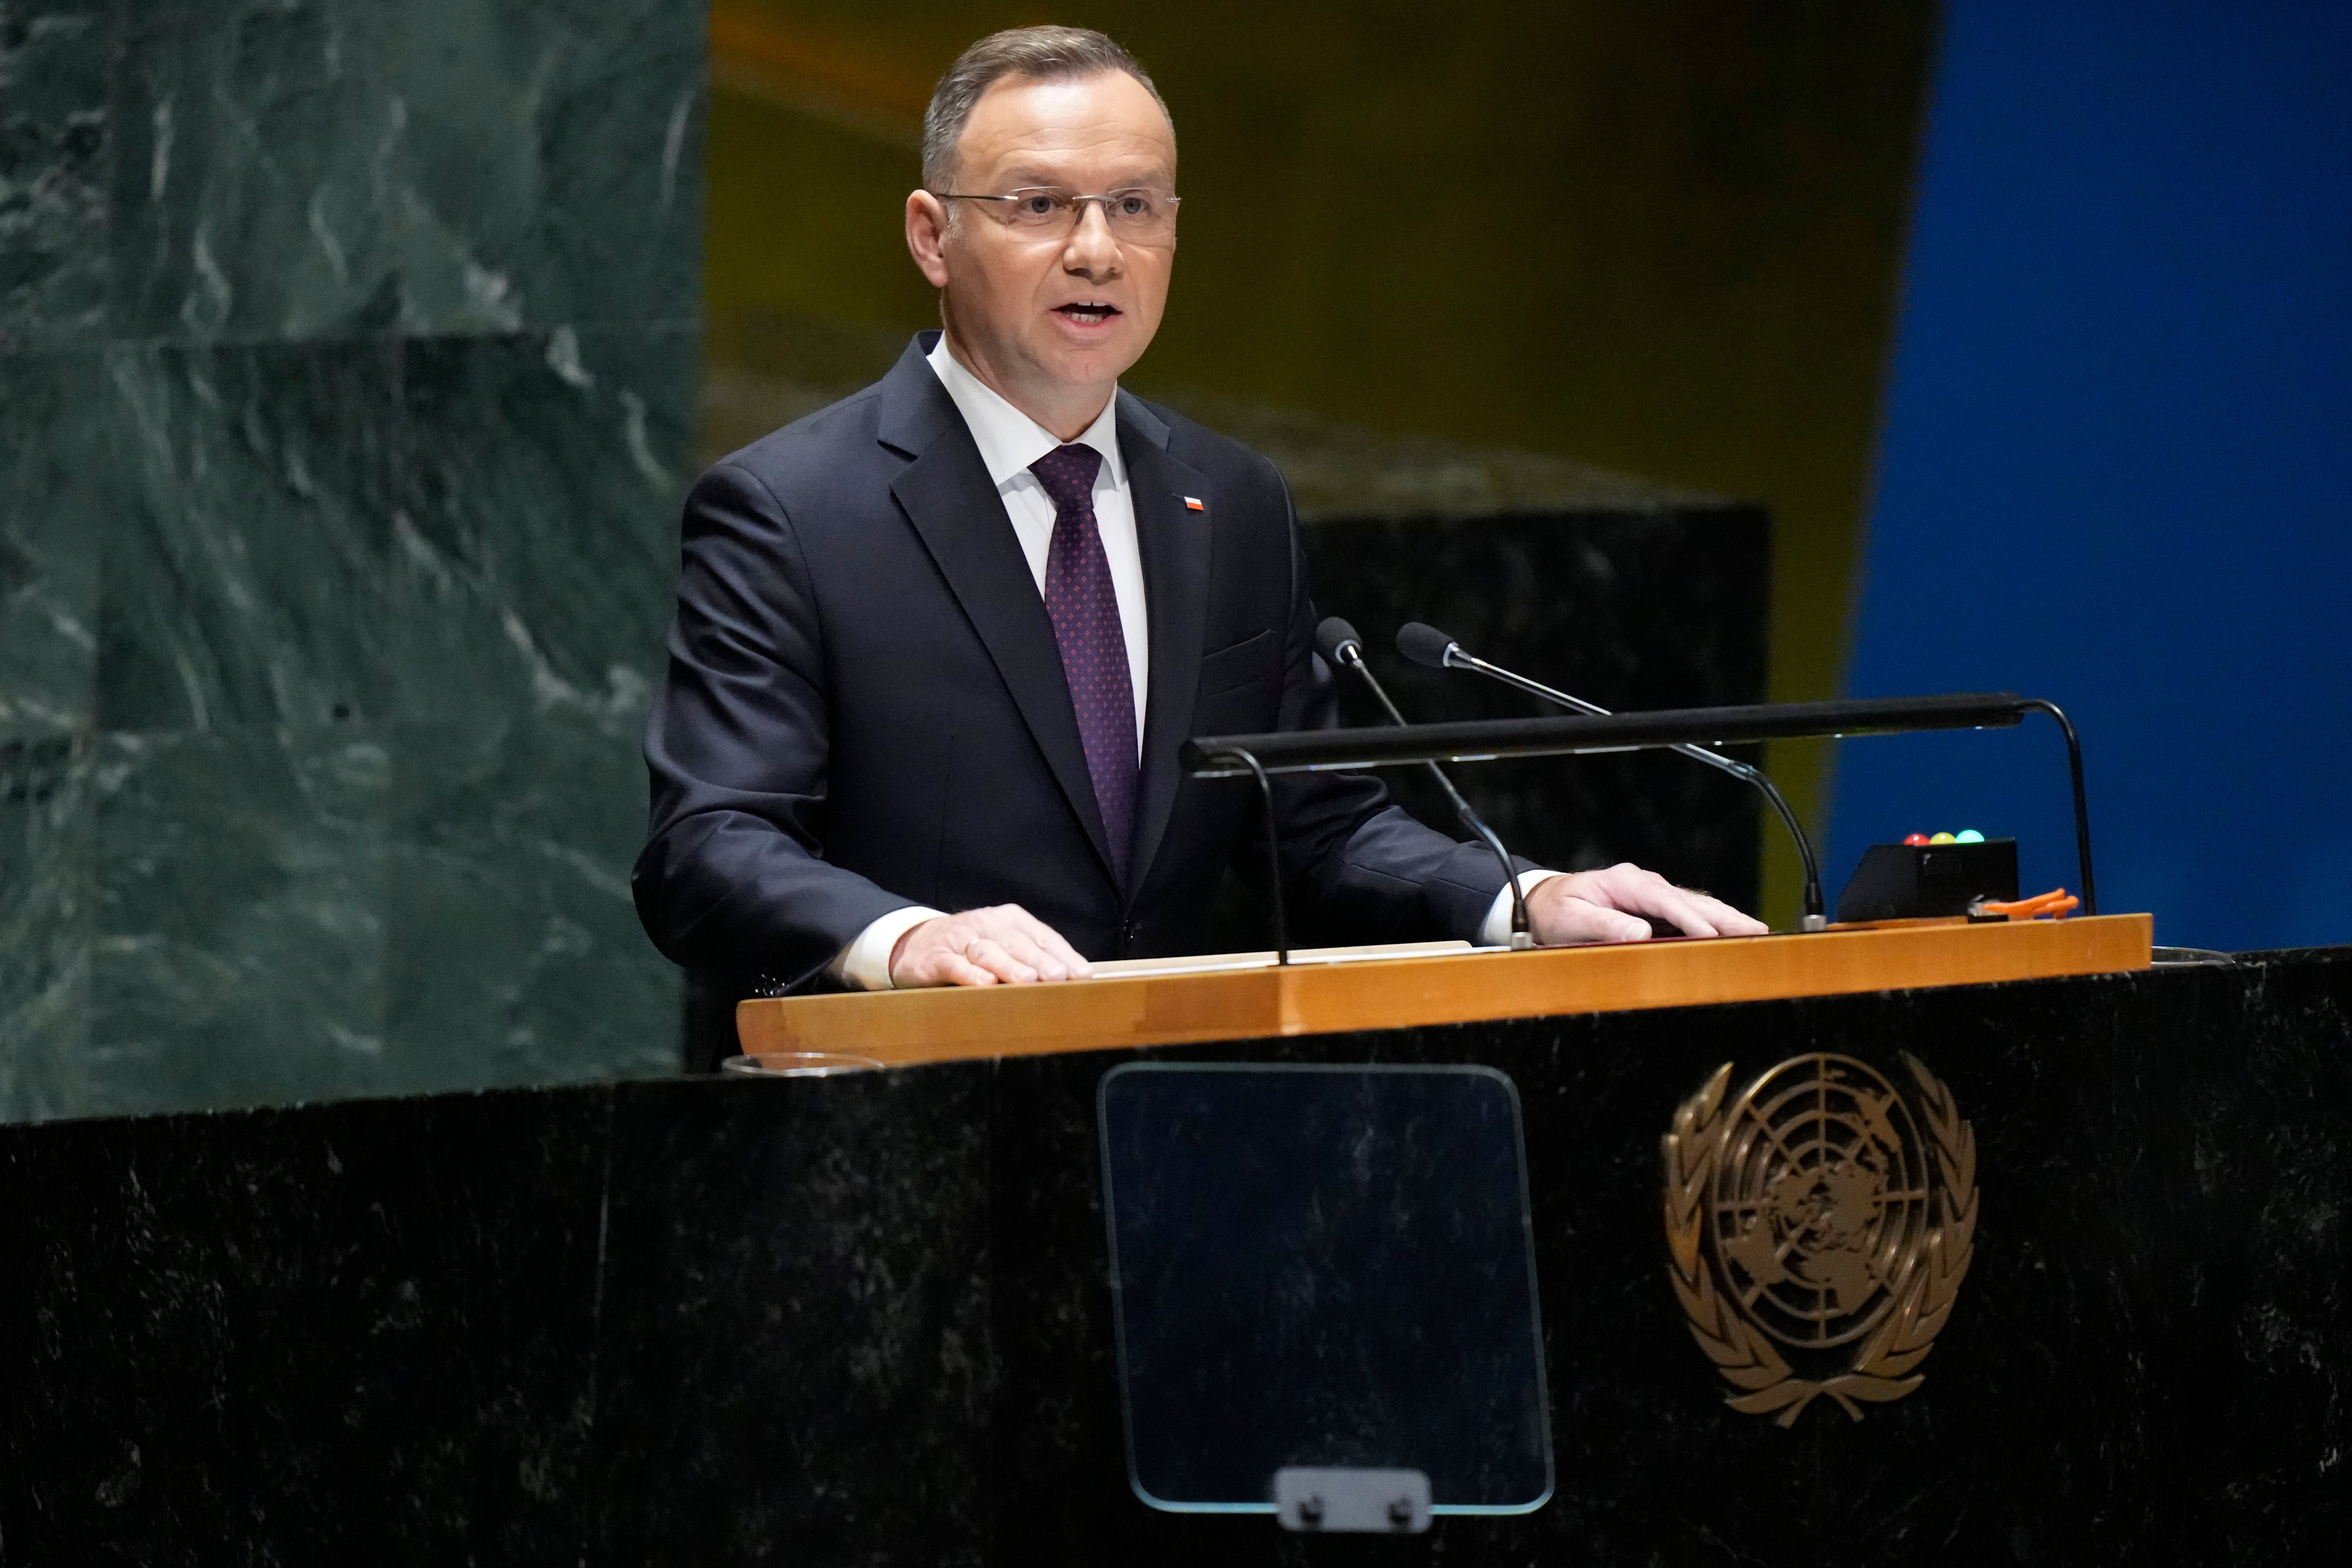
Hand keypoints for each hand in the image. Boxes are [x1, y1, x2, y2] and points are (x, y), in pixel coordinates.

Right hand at [889, 904, 1092, 987]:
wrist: (913, 944)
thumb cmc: (969, 949)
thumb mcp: (1002, 945)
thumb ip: (1031, 959)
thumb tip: (1071, 981)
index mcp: (1010, 920)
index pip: (1042, 937)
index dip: (1063, 955)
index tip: (1081, 974)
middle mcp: (987, 924)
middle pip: (1018, 944)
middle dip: (1040, 961)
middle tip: (1059, 976)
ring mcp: (961, 939)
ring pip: (989, 952)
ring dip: (1009, 966)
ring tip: (1027, 981)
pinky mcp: (937, 957)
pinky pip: (955, 965)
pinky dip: (970, 974)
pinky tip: (984, 984)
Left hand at [1524, 863, 1768, 944]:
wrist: (1545, 901)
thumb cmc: (1557, 910)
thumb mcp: (1572, 918)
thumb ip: (1604, 925)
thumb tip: (1641, 933)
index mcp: (1626, 883)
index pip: (1666, 901)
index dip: (1690, 919)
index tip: (1711, 935)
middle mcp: (1644, 884)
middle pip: (1691, 900)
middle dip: (1724, 916)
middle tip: (1757, 931)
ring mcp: (1652, 893)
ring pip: (1696, 904)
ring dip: (1726, 918)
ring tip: (1756, 931)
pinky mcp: (1655, 906)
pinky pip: (1689, 912)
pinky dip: (1713, 920)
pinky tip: (1733, 931)